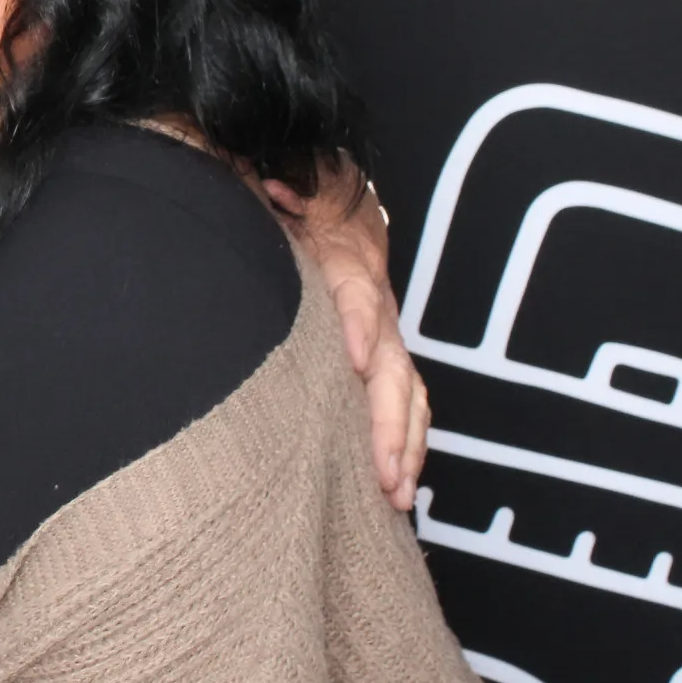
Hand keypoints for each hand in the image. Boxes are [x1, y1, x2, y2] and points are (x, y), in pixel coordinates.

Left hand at [265, 170, 429, 509]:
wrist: (339, 205)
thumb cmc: (303, 207)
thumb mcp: (289, 193)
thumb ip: (283, 194)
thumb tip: (272, 188)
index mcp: (348, 262)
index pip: (356, 292)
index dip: (356, 323)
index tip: (353, 359)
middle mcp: (375, 305)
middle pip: (392, 365)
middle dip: (389, 421)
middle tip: (383, 471)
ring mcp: (384, 336)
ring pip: (408, 394)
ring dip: (404, 446)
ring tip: (395, 494)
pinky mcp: (382, 360)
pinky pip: (406, 405)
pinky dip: (406, 446)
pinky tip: (397, 487)